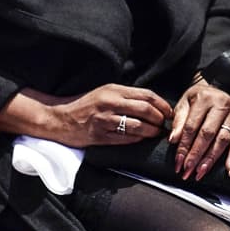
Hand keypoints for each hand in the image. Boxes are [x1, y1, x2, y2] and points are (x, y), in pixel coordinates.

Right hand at [40, 84, 173, 146]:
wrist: (61, 118)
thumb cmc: (85, 105)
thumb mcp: (105, 92)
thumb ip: (125, 96)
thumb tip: (151, 103)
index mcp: (113, 89)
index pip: (146, 95)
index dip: (162, 104)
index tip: (169, 112)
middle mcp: (110, 102)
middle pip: (145, 109)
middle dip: (160, 119)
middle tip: (164, 125)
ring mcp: (105, 120)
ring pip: (138, 126)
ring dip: (151, 132)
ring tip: (156, 134)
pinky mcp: (100, 135)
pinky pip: (126, 139)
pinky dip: (138, 140)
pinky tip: (142, 140)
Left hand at [169, 80, 229, 180]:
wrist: (214, 90)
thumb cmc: (197, 98)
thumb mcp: (184, 103)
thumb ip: (179, 121)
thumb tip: (173, 140)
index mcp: (205, 98)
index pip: (192, 126)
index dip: (184, 145)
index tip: (178, 161)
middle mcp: (222, 105)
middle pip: (207, 134)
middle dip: (196, 155)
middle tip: (187, 170)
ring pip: (222, 140)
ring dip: (211, 159)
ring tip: (200, 172)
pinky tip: (228, 170)